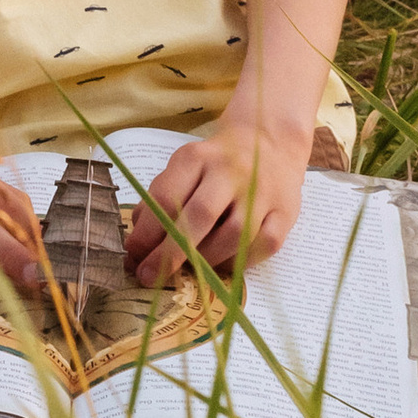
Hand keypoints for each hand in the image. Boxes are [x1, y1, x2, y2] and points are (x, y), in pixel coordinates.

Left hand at [122, 116, 310, 284]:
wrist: (268, 141)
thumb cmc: (216, 163)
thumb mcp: (184, 167)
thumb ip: (161, 199)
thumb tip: (137, 242)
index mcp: (196, 157)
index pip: (166, 197)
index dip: (146, 232)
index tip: (132, 257)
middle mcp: (229, 171)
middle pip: (199, 217)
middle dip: (170, 253)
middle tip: (149, 276)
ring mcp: (261, 192)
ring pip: (233, 235)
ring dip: (206, 260)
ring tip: (190, 271)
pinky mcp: (285, 212)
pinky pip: (264, 245)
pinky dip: (242, 260)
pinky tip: (224, 264)